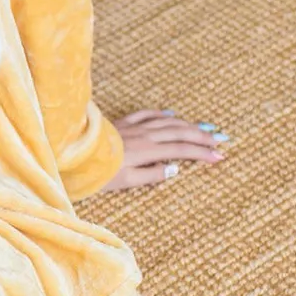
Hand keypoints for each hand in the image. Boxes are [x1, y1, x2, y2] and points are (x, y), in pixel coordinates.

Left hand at [101, 107, 228, 191]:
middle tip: (220, 140)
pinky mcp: (124, 123)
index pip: (182, 151)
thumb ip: (151, 175)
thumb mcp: (126, 181)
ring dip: (188, 124)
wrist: (74, 152)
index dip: (202, 154)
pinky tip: (171, 114)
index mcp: (148, 151)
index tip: (219, 157)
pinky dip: (162, 114)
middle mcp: (145, 135)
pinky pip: (148, 114)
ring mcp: (135, 126)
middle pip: (180, 133)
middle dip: (202, 137)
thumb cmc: (98, 172)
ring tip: (204, 128)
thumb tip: (175, 169)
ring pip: (167, 122)